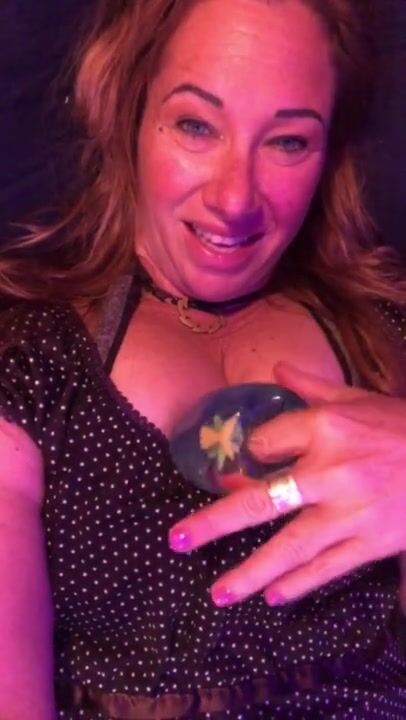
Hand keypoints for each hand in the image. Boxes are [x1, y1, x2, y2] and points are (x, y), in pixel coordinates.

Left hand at [169, 362, 405, 605]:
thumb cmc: (402, 425)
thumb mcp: (358, 397)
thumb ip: (313, 385)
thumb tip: (276, 367)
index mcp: (325, 427)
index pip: (264, 443)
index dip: (250, 454)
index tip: (246, 463)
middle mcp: (330, 471)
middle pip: (262, 501)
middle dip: (216, 522)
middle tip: (178, 540)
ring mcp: (351, 512)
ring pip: (291, 546)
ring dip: (250, 571)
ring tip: (217, 594)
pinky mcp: (373, 542)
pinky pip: (329, 566)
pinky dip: (300, 583)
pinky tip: (272, 596)